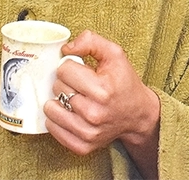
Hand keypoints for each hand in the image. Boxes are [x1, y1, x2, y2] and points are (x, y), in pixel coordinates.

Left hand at [45, 31, 159, 168]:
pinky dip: (57, 119)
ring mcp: (87, 132)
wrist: (137, 114)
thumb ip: (91, 41)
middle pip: (57, 87)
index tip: (81, 70)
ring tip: (74, 98)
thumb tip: (67, 48)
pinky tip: (70, 113)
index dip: (71, 66)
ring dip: (59, 100)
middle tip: (80, 85)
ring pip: (51, 109)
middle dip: (66, 82)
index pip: (64, 70)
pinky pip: (52, 129)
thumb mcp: (115, 54)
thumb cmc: (124, 83)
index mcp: (102, 89)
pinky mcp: (82, 145)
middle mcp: (94, 113)